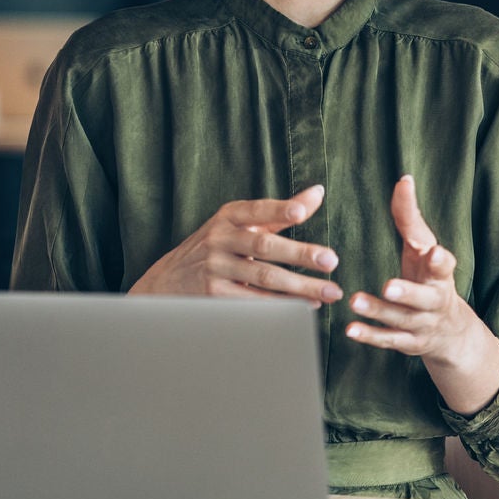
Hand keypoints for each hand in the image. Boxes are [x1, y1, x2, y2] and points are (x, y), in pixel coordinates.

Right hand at [127, 185, 342, 305]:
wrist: (167, 281)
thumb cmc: (216, 247)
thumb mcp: (239, 224)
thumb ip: (279, 212)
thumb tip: (318, 192)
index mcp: (228, 216)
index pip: (257, 211)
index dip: (278, 210)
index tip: (300, 212)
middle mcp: (220, 239)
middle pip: (265, 246)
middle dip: (300, 254)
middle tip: (331, 260)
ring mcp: (215, 268)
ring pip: (263, 277)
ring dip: (300, 286)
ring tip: (330, 291)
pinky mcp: (214, 296)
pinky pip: (254, 301)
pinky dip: (282, 305)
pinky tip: (306, 306)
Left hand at [346, 175, 498, 414]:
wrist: (451, 331)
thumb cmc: (429, 277)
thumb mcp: (424, 248)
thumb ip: (411, 217)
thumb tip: (403, 179)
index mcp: (441, 275)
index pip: (444, 267)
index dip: (440, 260)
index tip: (434, 252)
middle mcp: (435, 301)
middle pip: (424, 299)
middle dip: (407, 293)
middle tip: (389, 286)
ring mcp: (422, 324)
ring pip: (402, 320)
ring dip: (379, 312)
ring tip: (356, 301)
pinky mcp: (408, 342)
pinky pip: (388, 340)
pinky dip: (370, 336)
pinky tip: (350, 329)